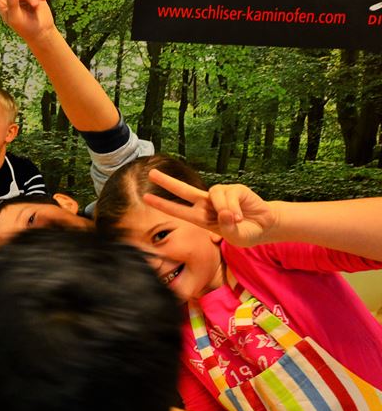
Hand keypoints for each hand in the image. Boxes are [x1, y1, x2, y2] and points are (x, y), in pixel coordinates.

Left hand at [144, 169, 279, 246]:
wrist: (265, 226)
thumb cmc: (246, 233)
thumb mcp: (235, 237)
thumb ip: (228, 228)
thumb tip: (224, 212)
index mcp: (201, 218)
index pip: (178, 210)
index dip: (162, 204)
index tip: (145, 197)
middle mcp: (207, 204)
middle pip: (184, 190)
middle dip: (167, 182)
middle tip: (151, 173)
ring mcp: (220, 196)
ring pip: (213, 195)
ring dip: (224, 208)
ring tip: (236, 219)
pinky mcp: (234, 189)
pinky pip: (229, 196)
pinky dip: (235, 208)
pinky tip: (241, 215)